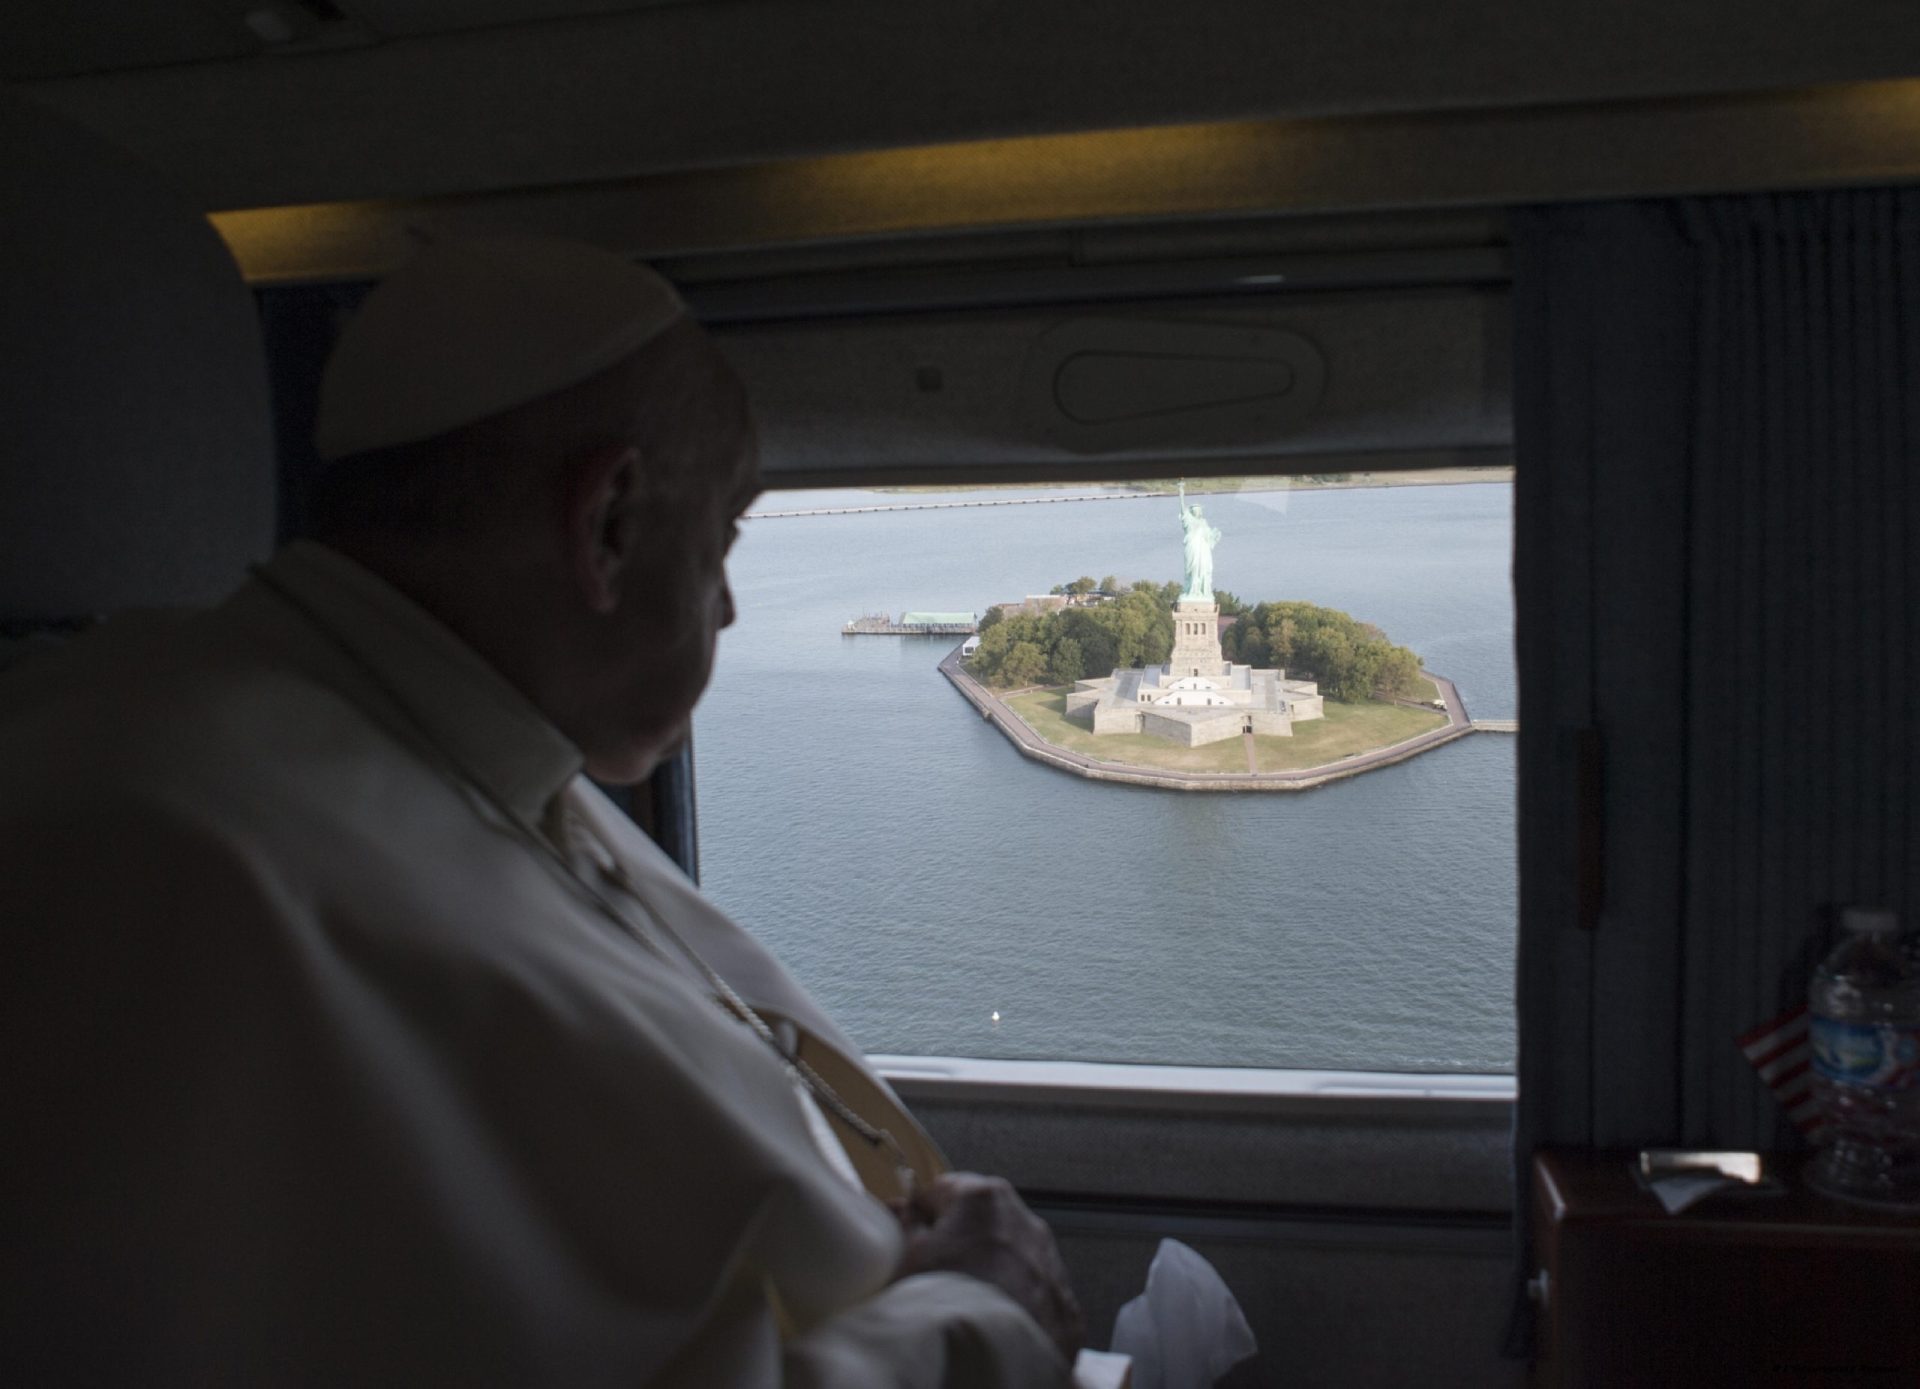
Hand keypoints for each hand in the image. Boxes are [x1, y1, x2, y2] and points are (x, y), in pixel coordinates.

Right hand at [891, 1172, 1084, 1364]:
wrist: (991, 1361)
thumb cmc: (941, 1302)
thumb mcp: (905, 1257)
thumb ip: (905, 1223)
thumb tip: (904, 1209)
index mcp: (984, 1198)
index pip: (941, 1191)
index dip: (919, 1217)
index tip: (907, 1240)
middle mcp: (1028, 1221)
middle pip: (982, 1222)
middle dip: (960, 1242)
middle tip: (935, 1276)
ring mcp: (1053, 1265)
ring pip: (1014, 1257)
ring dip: (992, 1272)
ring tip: (966, 1305)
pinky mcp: (1068, 1309)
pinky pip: (1037, 1296)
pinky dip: (1018, 1305)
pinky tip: (995, 1324)